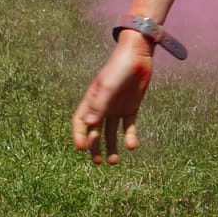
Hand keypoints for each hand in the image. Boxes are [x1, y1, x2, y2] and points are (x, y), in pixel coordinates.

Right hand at [72, 33, 151, 164]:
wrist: (138, 54)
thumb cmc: (119, 68)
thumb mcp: (108, 86)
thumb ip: (99, 105)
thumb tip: (89, 125)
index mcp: (92, 100)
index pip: (80, 122)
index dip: (79, 135)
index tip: (81, 148)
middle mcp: (102, 106)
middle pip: (94, 131)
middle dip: (94, 146)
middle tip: (98, 162)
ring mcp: (117, 107)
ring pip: (111, 132)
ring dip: (111, 146)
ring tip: (113, 161)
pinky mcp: (131, 107)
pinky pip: (128, 126)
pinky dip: (129, 137)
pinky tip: (131, 146)